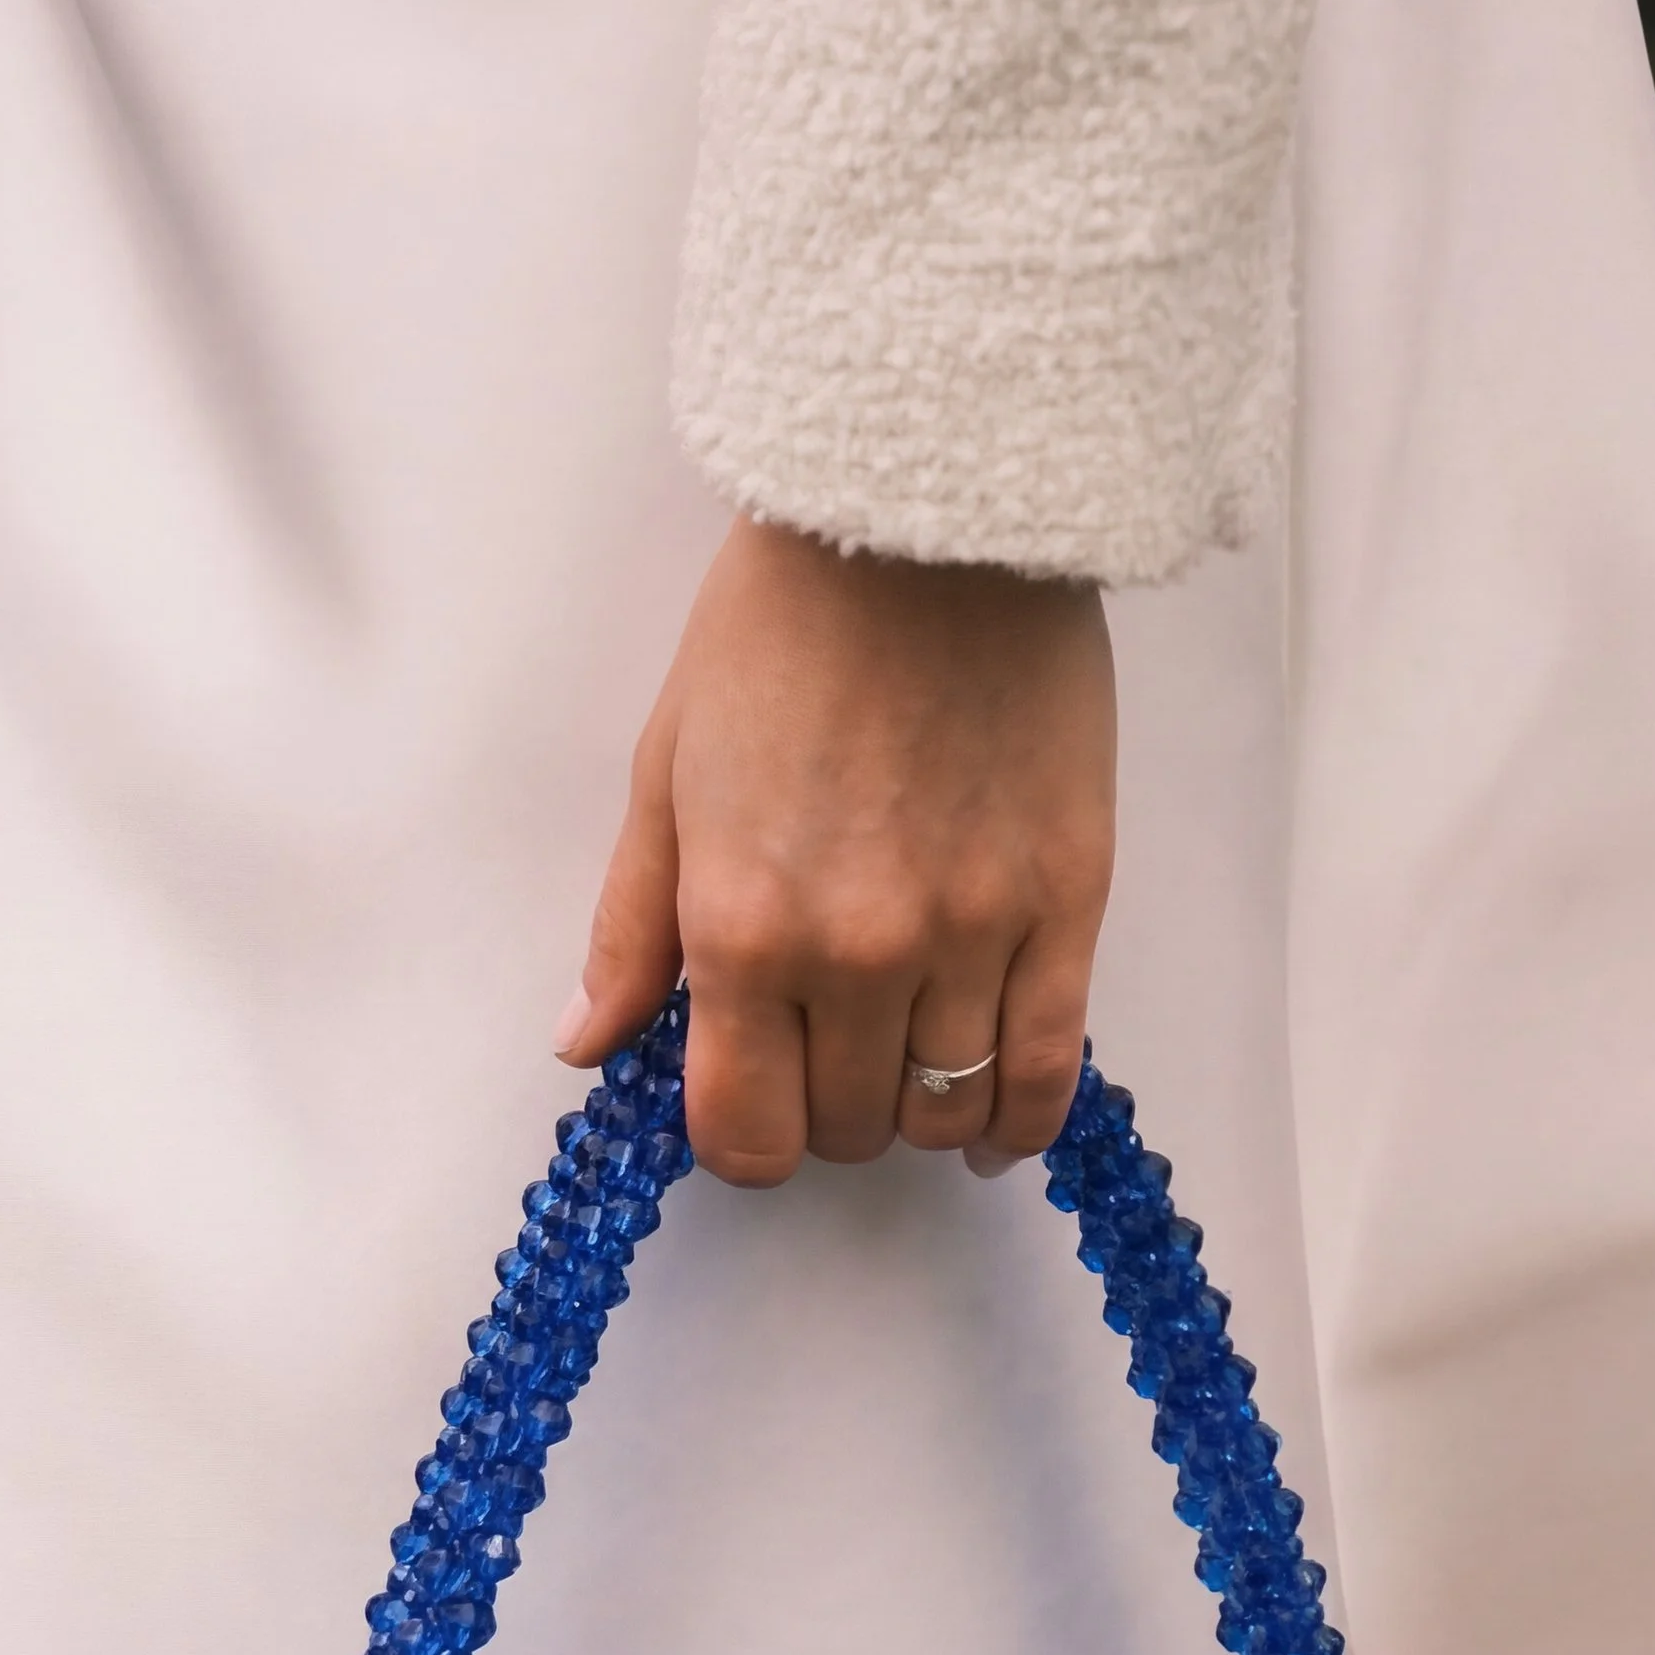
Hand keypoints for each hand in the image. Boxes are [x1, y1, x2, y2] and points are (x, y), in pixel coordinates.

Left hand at [560, 519, 1114, 1185]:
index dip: (745, 1142)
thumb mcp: (667, 768)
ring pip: (942, 1110)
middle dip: (826, 1112)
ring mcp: (970, 934)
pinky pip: (1045, 1071)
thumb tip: (587, 1043)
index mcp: (741, 926)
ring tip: (905, 1060)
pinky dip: (1015, 1118)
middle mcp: (854, 953)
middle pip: (844, 1129)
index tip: (754, 1103)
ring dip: (915, 1110)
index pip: (744, 1130)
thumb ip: (632, 926)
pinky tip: (991, 1121)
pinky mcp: (1066, 901)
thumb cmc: (786, 624)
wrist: (930, 513)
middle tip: (826, 1054)